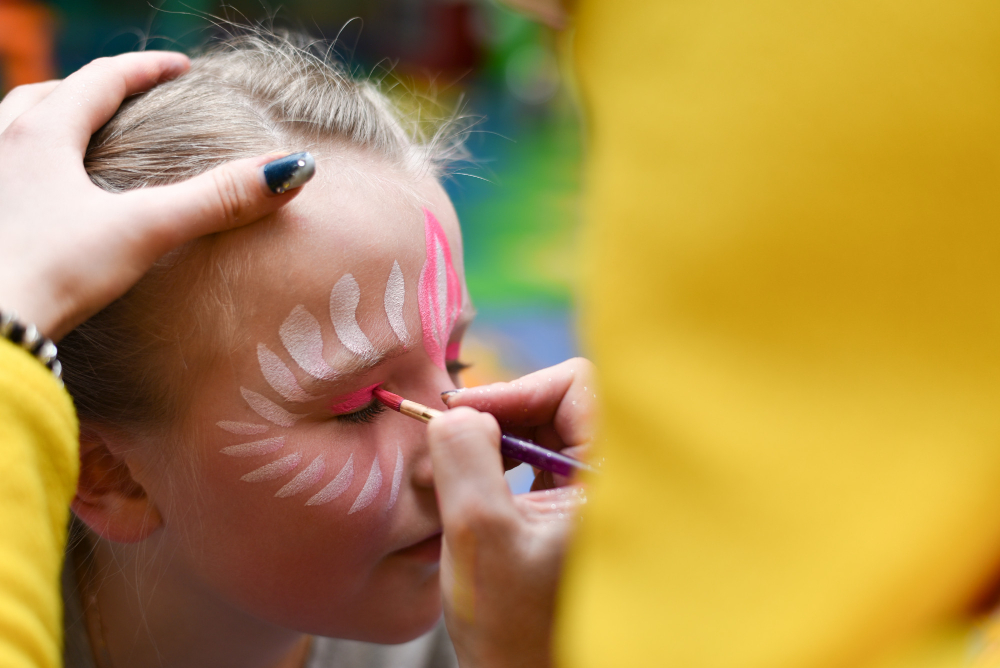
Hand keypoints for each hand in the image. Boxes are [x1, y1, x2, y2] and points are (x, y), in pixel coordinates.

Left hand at [0, 52, 310, 340]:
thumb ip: (216, 200)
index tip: (181, 67)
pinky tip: (48, 193)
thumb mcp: (144, 231)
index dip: (147, 69)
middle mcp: (2, 145)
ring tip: (82, 135)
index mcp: (41, 134)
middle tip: (133, 96)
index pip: (102, 78)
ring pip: (13, 126)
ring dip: (51, 119)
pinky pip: (6, 169)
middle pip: (48, 94)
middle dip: (95, 89)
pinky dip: (30, 162)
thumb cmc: (53, 273)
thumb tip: (291, 172)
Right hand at [429, 358, 596, 667]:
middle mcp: (613, 483)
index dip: (516, 390)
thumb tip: (459, 410)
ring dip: (492, 440)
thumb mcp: (478, 535)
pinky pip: (537, 461)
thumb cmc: (513, 629)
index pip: (577, 387)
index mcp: (614, 482)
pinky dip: (498, 464)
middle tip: (448, 435)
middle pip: (558, 405)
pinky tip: (469, 488)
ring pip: (543, 431)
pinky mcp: (570, 512)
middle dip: (497, 415)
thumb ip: (465, 458)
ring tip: (450, 469)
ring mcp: (593, 498)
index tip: (463, 415)